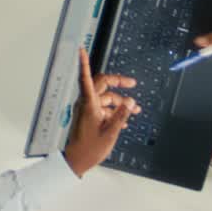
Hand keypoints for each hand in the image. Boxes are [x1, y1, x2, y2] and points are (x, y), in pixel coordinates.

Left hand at [64, 48, 139, 177]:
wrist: (76, 160)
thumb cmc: (89, 148)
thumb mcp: (110, 132)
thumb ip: (121, 115)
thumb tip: (130, 102)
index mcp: (89, 104)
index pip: (85, 78)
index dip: (84, 63)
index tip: (81, 49)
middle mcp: (86, 103)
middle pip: (102, 84)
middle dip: (118, 82)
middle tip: (132, 84)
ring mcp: (87, 109)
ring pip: (106, 97)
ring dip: (120, 102)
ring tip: (135, 111)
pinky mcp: (89, 116)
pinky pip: (103, 107)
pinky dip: (114, 110)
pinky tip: (124, 119)